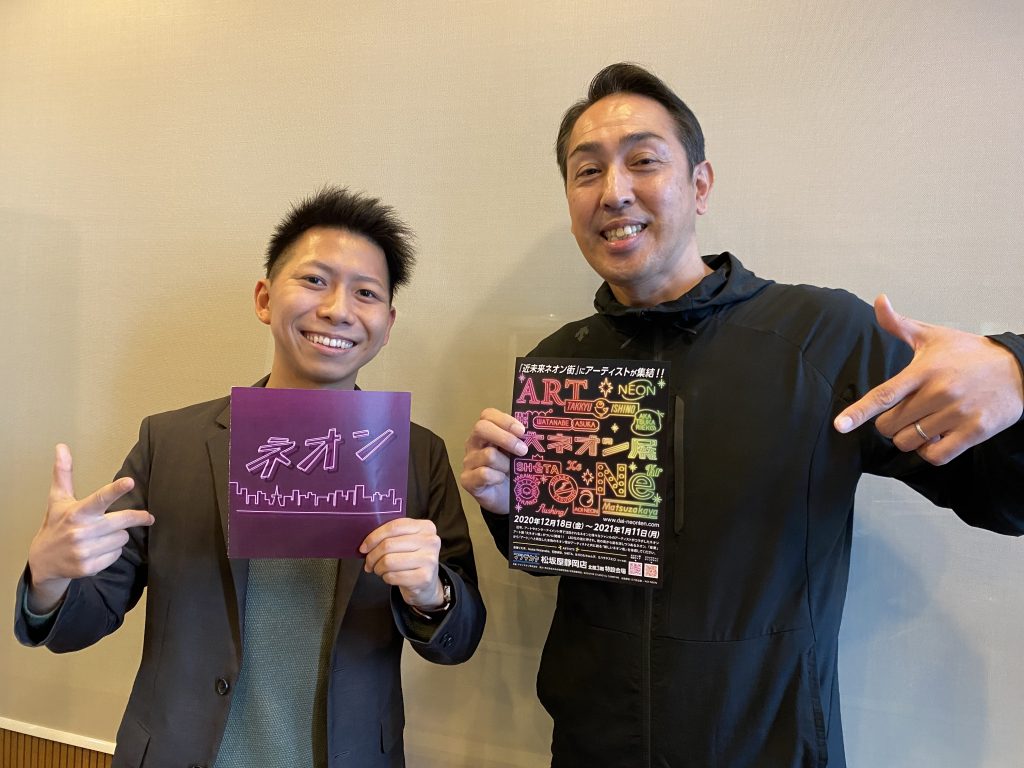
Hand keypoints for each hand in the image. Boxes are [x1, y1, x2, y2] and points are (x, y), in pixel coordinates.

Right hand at [26, 444, 153, 612]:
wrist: (43, 561)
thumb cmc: (55, 525)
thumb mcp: (58, 499)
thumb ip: (64, 473)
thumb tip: (62, 447)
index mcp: (76, 512)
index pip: (100, 499)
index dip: (116, 490)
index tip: (130, 481)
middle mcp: (80, 531)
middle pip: (122, 521)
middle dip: (137, 518)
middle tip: (146, 517)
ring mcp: (84, 551)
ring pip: (122, 538)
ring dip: (119, 535)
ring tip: (104, 535)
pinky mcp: (88, 567)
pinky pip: (116, 555)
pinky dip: (112, 551)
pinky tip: (99, 549)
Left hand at [360, 518, 443, 609]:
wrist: (426, 584)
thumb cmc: (412, 559)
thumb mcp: (408, 541)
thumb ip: (392, 536)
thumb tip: (366, 544)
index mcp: (425, 527)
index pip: (394, 527)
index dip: (374, 537)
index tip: (364, 547)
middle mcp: (430, 541)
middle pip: (388, 545)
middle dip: (372, 556)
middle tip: (369, 562)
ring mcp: (429, 560)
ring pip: (388, 561)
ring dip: (378, 568)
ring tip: (379, 570)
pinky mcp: (424, 578)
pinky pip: (393, 576)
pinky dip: (386, 578)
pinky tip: (390, 577)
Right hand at [460, 408, 526, 515]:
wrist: (505, 499)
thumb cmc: (513, 471)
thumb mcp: (518, 452)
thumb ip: (522, 440)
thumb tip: (537, 433)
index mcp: (486, 432)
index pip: (488, 415)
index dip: (505, 421)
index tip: (522, 431)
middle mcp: (474, 443)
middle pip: (482, 428)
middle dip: (505, 438)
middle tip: (523, 450)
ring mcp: (469, 461)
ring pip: (488, 455)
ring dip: (506, 464)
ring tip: (512, 471)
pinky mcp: (467, 480)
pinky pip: (484, 474)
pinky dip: (498, 477)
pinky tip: (501, 480)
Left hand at [834, 295, 1023, 464]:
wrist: (1019, 368)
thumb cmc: (969, 354)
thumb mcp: (933, 336)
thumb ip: (899, 324)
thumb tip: (879, 301)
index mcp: (923, 371)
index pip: (884, 394)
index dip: (859, 412)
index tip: (840, 425)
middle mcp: (939, 393)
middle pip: (890, 425)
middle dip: (889, 424)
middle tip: (905, 413)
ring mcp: (957, 413)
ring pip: (910, 442)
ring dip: (909, 438)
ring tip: (924, 423)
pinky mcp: (975, 431)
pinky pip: (936, 455)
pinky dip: (930, 452)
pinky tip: (937, 438)